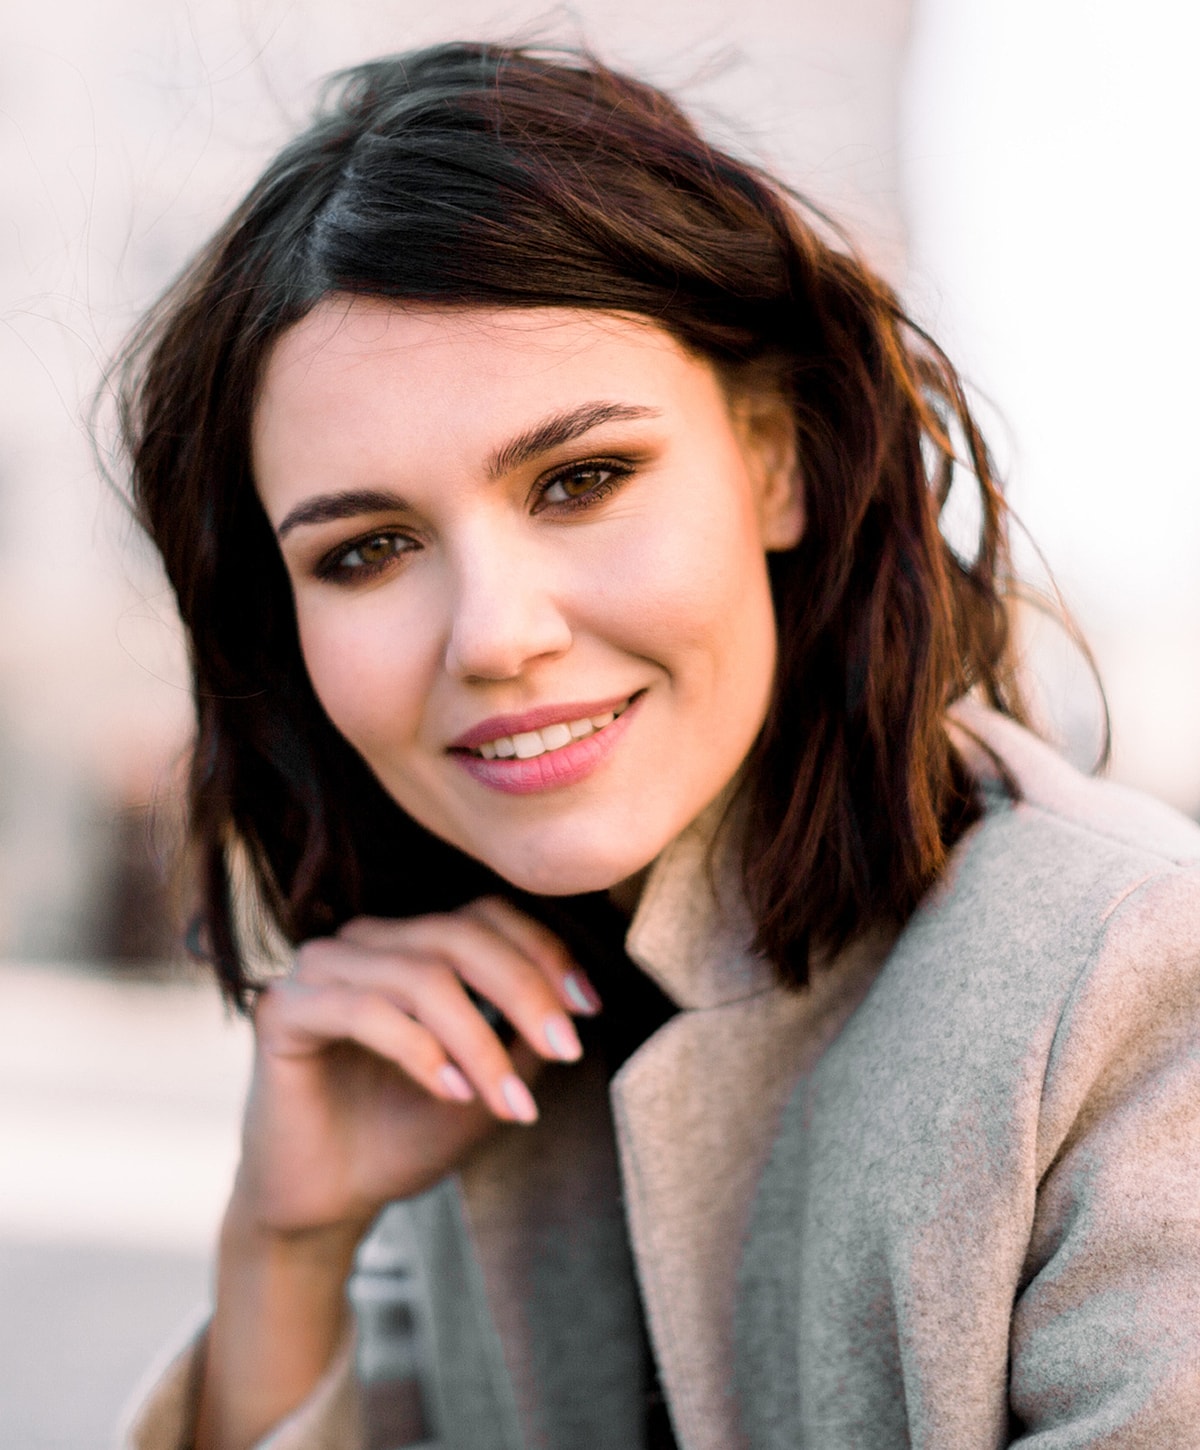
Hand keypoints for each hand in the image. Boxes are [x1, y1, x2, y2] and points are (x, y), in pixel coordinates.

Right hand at [231, 896, 600, 1237]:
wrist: (328, 1204)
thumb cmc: (405, 1135)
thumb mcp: (486, 1081)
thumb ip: (523, 1034)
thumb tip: (578, 1000)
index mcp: (409, 943)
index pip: (483, 916)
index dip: (542, 951)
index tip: (589, 1007)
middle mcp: (363, 943)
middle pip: (458, 935)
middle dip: (524, 990)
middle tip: (565, 1047)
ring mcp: (318, 970)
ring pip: (420, 975)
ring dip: (478, 1040)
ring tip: (506, 1099)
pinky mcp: (282, 1009)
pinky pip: (364, 1009)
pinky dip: (420, 1050)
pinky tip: (449, 1092)